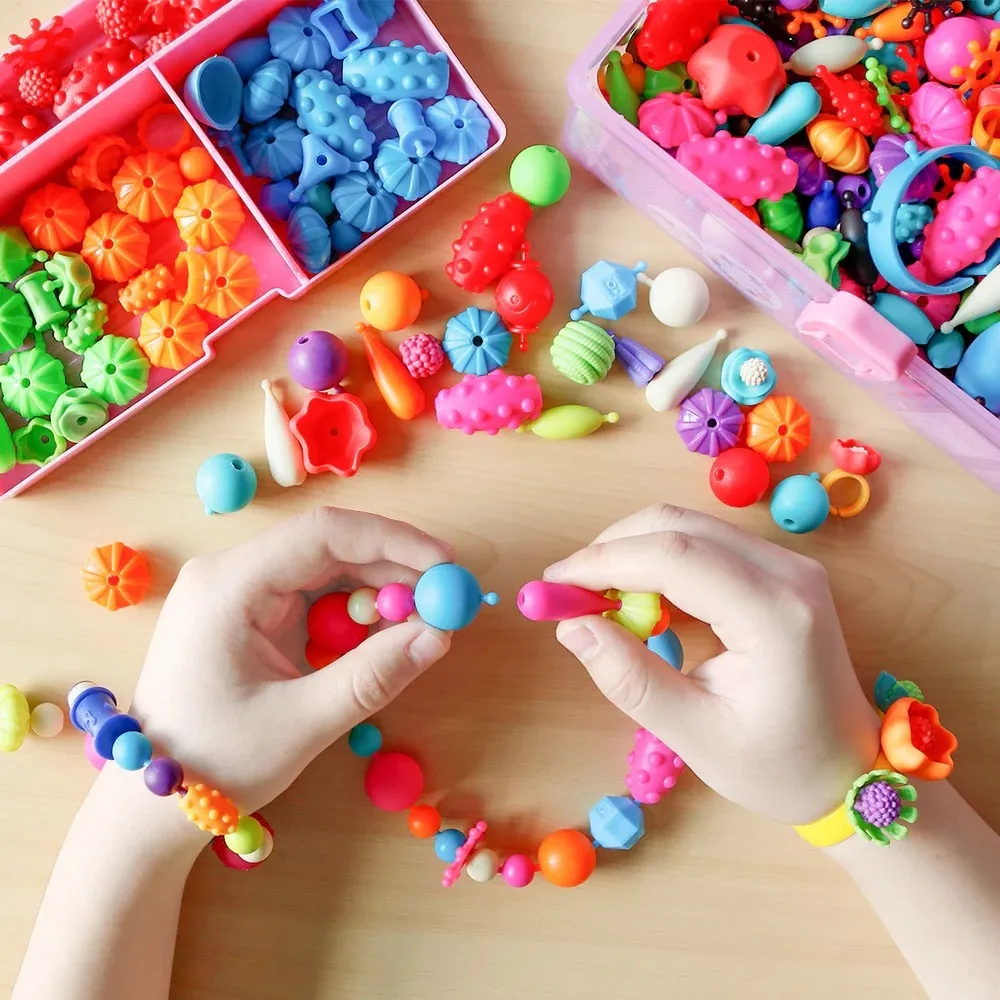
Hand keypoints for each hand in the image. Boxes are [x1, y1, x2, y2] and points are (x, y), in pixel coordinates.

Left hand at [130, 507, 453, 814]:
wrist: (151, 803)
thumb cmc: (214, 764)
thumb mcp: (301, 723)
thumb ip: (373, 676)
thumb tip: (439, 636)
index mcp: (228, 585)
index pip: (324, 533)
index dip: (394, 542)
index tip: (447, 569)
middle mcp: (230, 574)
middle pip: (328, 546)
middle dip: (393, 568)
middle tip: (447, 601)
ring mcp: (238, 592)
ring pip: (326, 568)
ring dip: (379, 590)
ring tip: (423, 621)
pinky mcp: (249, 613)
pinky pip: (314, 595)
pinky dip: (355, 612)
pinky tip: (385, 634)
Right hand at [545, 505, 879, 824]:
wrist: (850, 771)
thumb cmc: (779, 766)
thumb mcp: (696, 736)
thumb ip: (629, 679)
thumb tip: (571, 628)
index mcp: (773, 613)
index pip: (673, 556)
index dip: (602, 562)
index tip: (552, 587)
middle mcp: (787, 571)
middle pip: (678, 525)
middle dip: (611, 550)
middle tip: (568, 595)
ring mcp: (789, 564)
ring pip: (688, 527)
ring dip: (632, 553)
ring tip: (597, 603)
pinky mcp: (780, 569)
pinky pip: (705, 544)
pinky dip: (659, 562)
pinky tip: (639, 603)